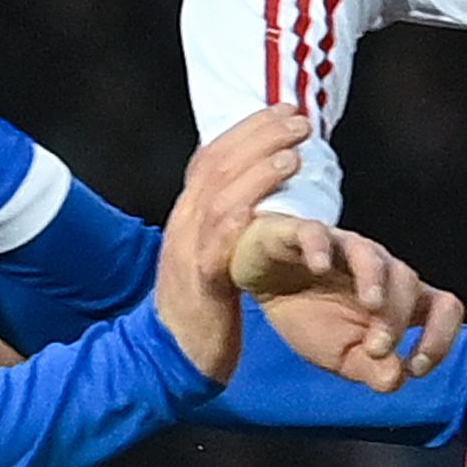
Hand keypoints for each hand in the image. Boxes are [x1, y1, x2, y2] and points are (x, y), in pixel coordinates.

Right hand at [154, 110, 313, 383]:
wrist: (166, 356)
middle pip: (217, 165)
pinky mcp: (200, 282)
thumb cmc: (199, 308)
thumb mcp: (210, 253)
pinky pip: (216, 246)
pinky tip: (259, 207)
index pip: (213, 156)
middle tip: (300, 119)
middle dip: (260, 136)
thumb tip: (255, 195)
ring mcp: (188, 250)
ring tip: (294, 154)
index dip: (249, 129)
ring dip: (257, 172)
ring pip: (219, 197)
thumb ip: (227, 223)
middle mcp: (184, 222)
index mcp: (188, 213)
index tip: (284, 109)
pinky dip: (237, 222)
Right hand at [245, 222, 466, 393]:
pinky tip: (318, 266)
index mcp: (399, 300)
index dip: (440, 337)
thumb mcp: (341, 356)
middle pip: (408, 282)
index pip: (443, 308)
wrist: (264, 282)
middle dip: (396, 319)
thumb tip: (395, 381)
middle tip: (374, 349)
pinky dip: (319, 248)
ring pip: (372, 256)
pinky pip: (317, 234)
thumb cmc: (312, 317)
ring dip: (374, 281)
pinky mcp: (305, 234)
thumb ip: (370, 369)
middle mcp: (380, 269)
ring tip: (370, 304)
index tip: (415, 368)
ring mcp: (344, 247)